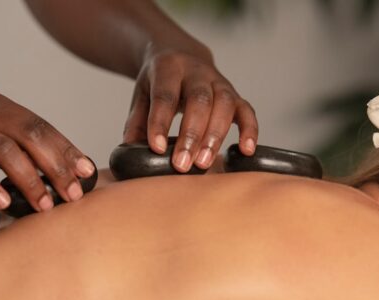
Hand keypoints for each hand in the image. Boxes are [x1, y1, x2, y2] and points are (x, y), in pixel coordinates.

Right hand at [0, 90, 94, 210]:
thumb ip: (6, 146)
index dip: (67, 150)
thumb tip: (43, 173)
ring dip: (30, 179)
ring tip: (45, 206)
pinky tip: (1, 204)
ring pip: (5, 149)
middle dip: (58, 166)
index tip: (87, 174)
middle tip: (74, 196)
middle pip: (32, 135)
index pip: (42, 126)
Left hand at [123, 47, 257, 172]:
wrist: (180, 55)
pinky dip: (249, 130)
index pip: (165, 95)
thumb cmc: (158, 83)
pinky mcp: (235, 94)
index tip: (157, 149)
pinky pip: (246, 110)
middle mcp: (197, 71)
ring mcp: (219, 81)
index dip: (161, 122)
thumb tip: (130, 153)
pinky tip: (245, 151)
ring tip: (203, 163)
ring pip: (224, 104)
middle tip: (181, 165)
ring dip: (215, 136)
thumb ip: (136, 122)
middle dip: (191, 135)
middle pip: (199, 100)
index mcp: (168, 67)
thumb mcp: (141, 95)